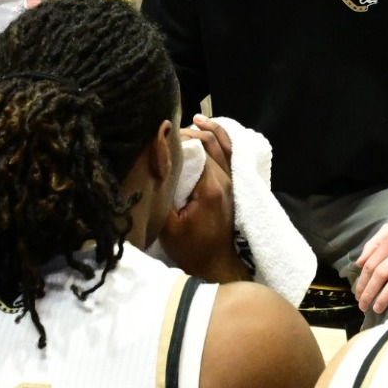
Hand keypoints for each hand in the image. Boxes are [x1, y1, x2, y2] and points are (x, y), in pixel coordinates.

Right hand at [162, 123, 247, 281]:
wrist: (216, 265)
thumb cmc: (189, 249)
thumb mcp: (167, 223)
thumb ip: (162, 191)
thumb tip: (154, 159)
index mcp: (210, 187)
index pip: (195, 150)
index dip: (177, 140)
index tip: (158, 136)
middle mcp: (225, 180)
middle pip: (207, 145)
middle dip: (188, 134)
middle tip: (165, 132)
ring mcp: (232, 182)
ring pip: (222, 145)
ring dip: (205, 132)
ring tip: (190, 122)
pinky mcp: (233, 186)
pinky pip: (229, 154)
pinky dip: (221, 138)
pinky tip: (208, 129)